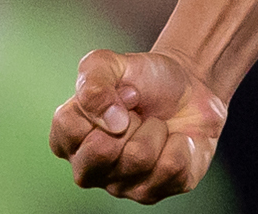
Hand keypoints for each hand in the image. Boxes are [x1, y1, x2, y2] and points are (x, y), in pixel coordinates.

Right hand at [49, 48, 227, 201]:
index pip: (69, 128)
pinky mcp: (157, 193)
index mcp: (68, 139)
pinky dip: (180, 143)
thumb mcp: (109, 63)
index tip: (121, 91)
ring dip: (156, 129)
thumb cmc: (142, 79)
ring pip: (140, 158)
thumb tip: (111, 122)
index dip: (101, 103)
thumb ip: (93, 82)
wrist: (189, 92)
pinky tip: (175, 140)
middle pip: (103, 151)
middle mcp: (90, 169)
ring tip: (156, 124)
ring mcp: (122, 186)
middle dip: (128, 119)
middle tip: (137, 112)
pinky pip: (172, 167)